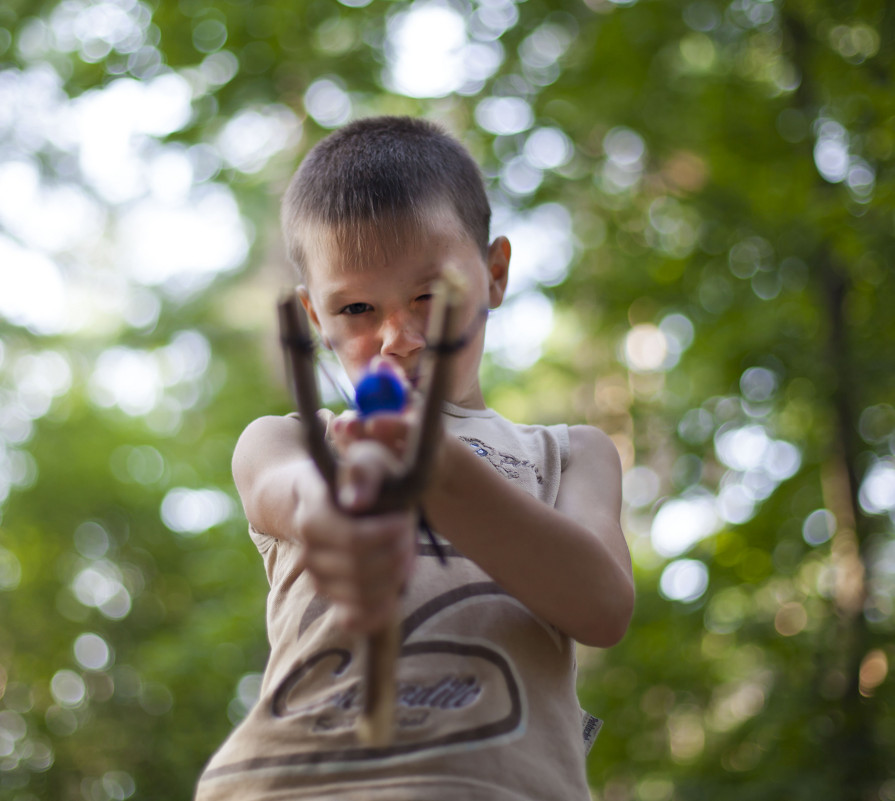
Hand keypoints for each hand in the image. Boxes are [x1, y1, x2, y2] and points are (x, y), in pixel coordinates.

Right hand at [294, 439, 415, 633]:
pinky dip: (376, 613)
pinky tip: (394, 598)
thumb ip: (365, 471)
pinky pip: (351, 617)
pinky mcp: (329, 593)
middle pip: (360, 569)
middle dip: (396, 556)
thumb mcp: (367, 458)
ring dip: (394, 580)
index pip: (353, 538)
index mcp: (313, 513)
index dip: (388, 535)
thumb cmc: (359, 475)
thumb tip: (356, 501)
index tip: (405, 519)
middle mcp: (308, 548)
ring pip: (359, 595)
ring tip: (406, 556)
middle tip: (410, 538)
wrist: (333, 496)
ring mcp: (316, 574)